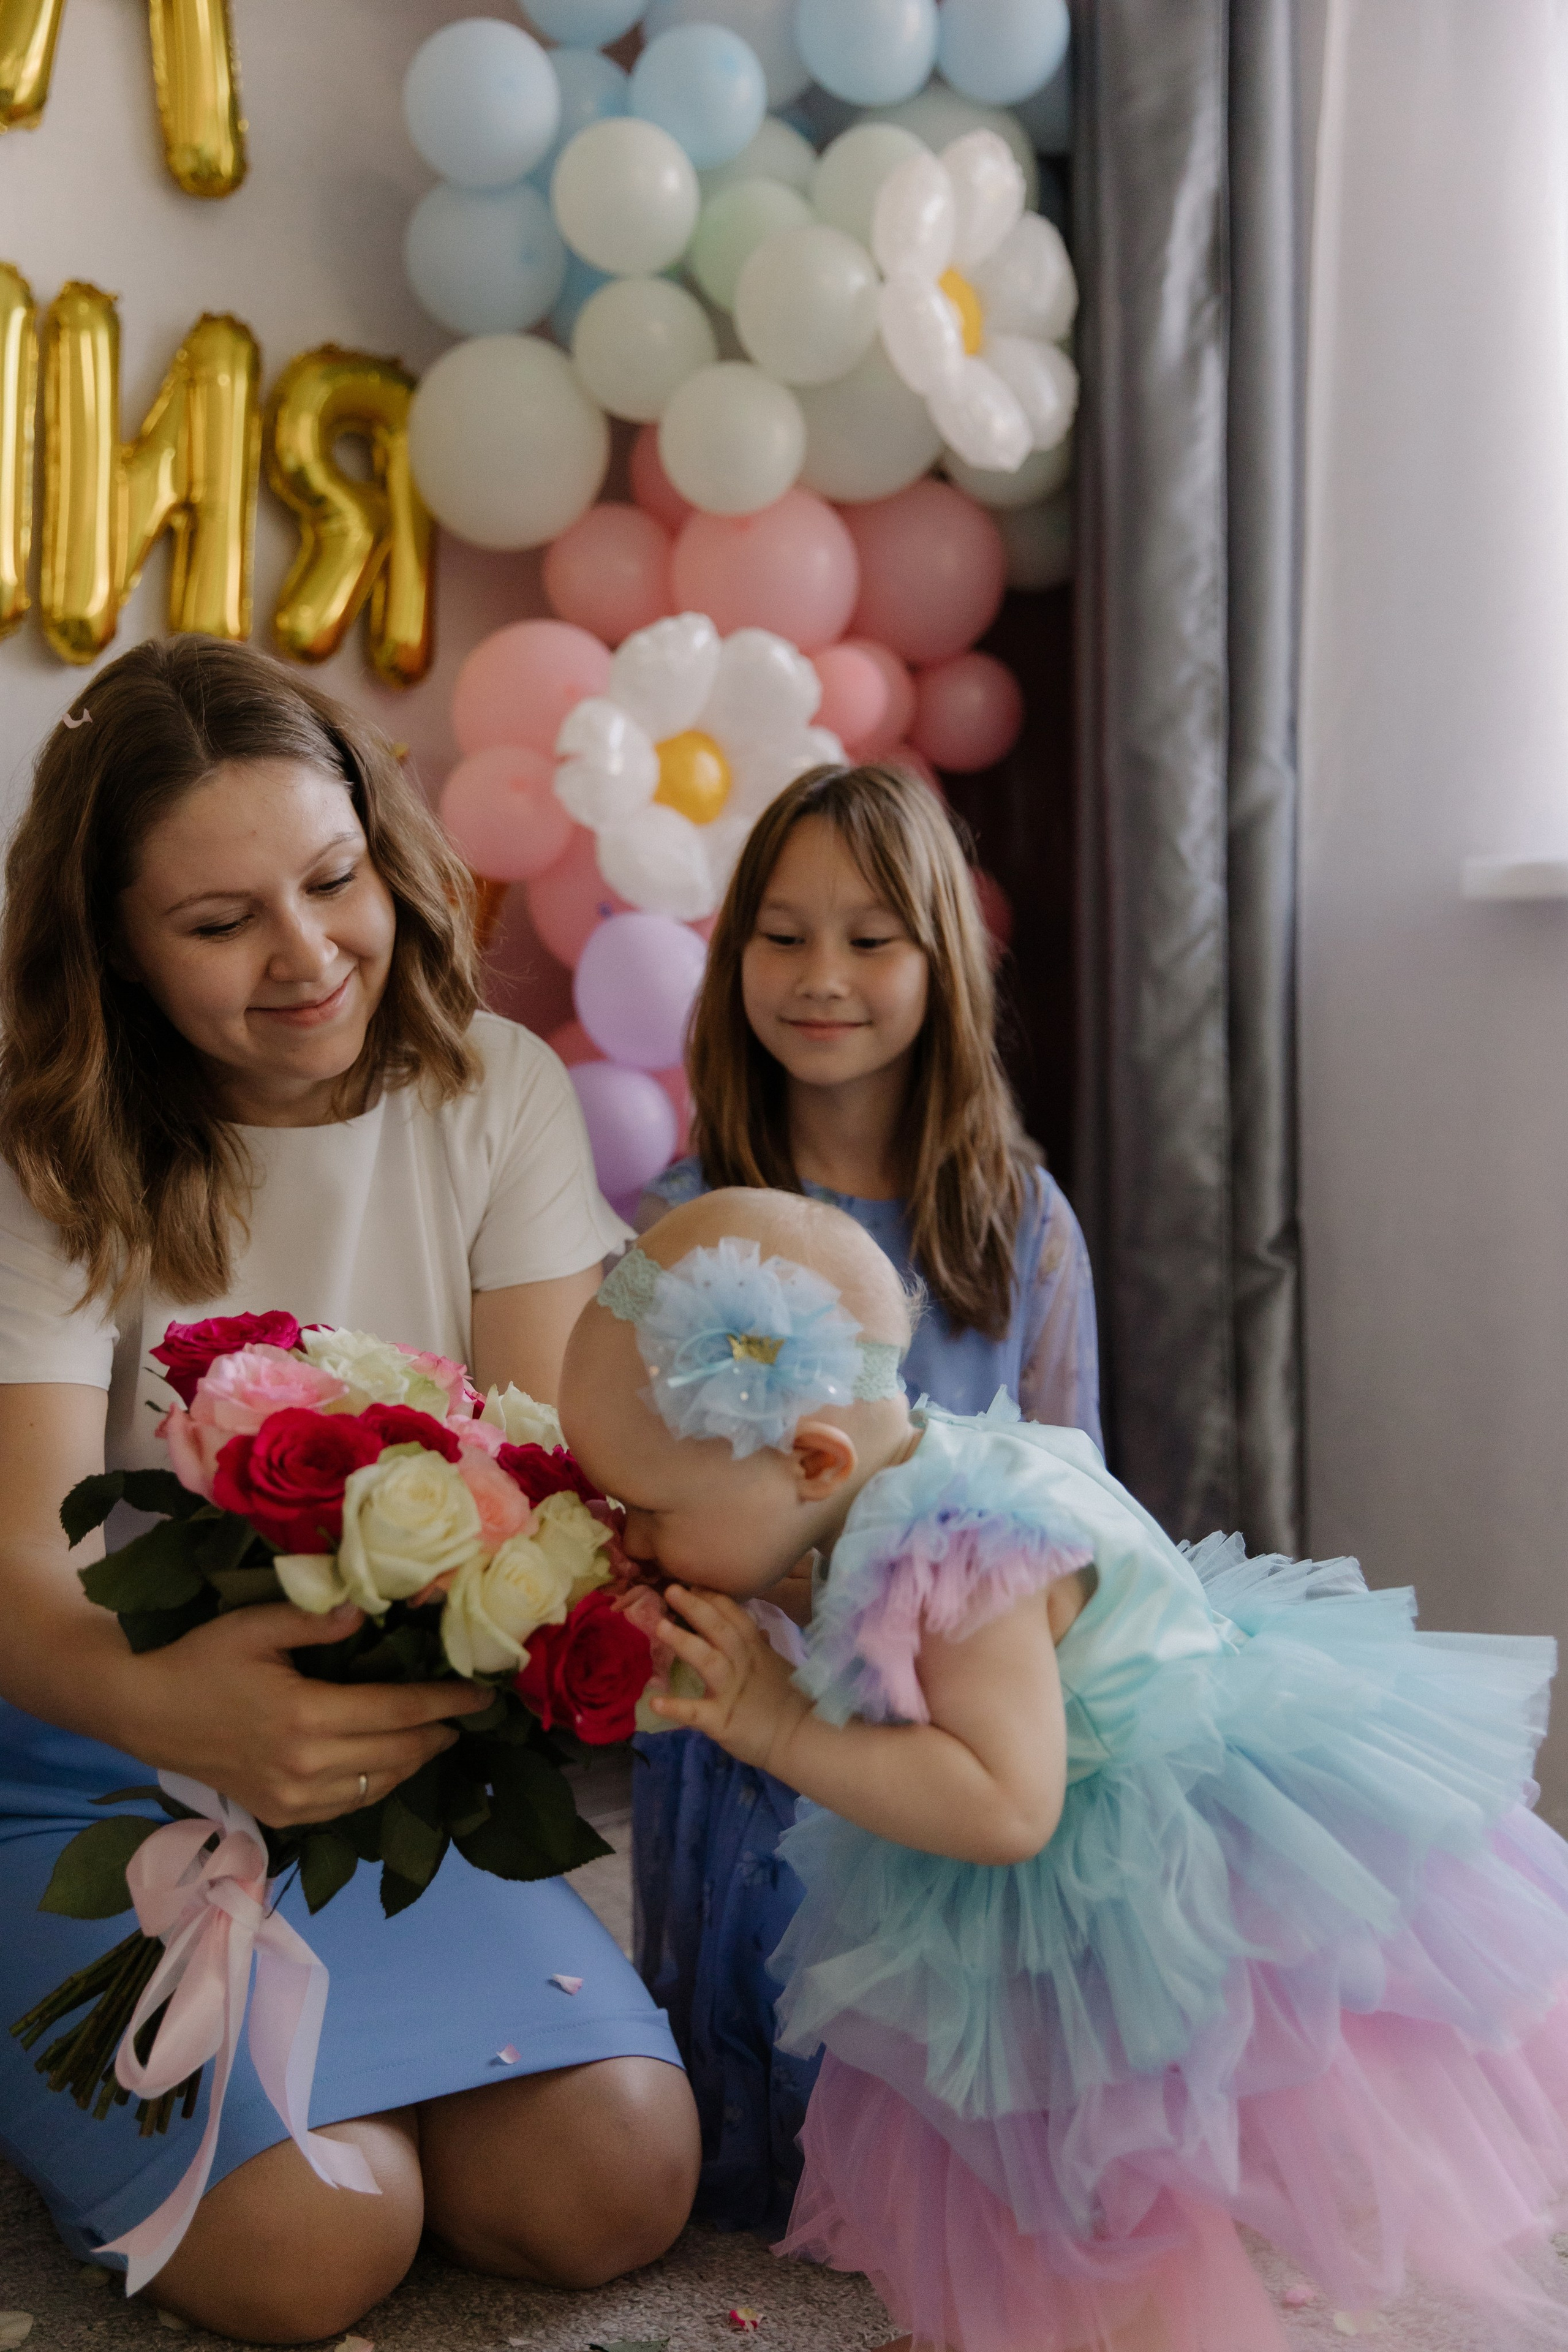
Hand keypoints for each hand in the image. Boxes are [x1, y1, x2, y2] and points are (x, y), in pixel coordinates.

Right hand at [122, 1601, 493, 1827]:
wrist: (144, 1713)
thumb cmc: (200, 1660)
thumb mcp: (254, 1626)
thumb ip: (316, 1620)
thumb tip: (369, 1610)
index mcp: (305, 1717)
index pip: (397, 1712)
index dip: (446, 1702)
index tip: (483, 1693)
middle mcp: (306, 1767)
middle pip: (398, 1754)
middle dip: (440, 1732)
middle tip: (469, 1713)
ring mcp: (293, 1799)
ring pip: (378, 1787)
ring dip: (414, 1762)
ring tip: (438, 1735)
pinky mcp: (281, 1816)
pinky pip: (348, 1807)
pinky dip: (378, 1785)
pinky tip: (390, 1764)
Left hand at [646, 1585, 810, 1775]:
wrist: (801, 1738)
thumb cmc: (788, 1703)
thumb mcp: (777, 1667)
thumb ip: (762, 1647)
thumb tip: (759, 1629)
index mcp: (755, 1650)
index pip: (734, 1616)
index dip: (713, 1598)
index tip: (692, 1582)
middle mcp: (742, 1664)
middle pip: (719, 1629)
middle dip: (696, 1607)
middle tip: (672, 1589)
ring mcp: (731, 1692)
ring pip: (708, 1660)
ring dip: (684, 1642)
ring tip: (659, 1627)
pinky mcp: (721, 1721)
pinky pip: (696, 1712)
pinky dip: (676, 1707)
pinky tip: (654, 1701)